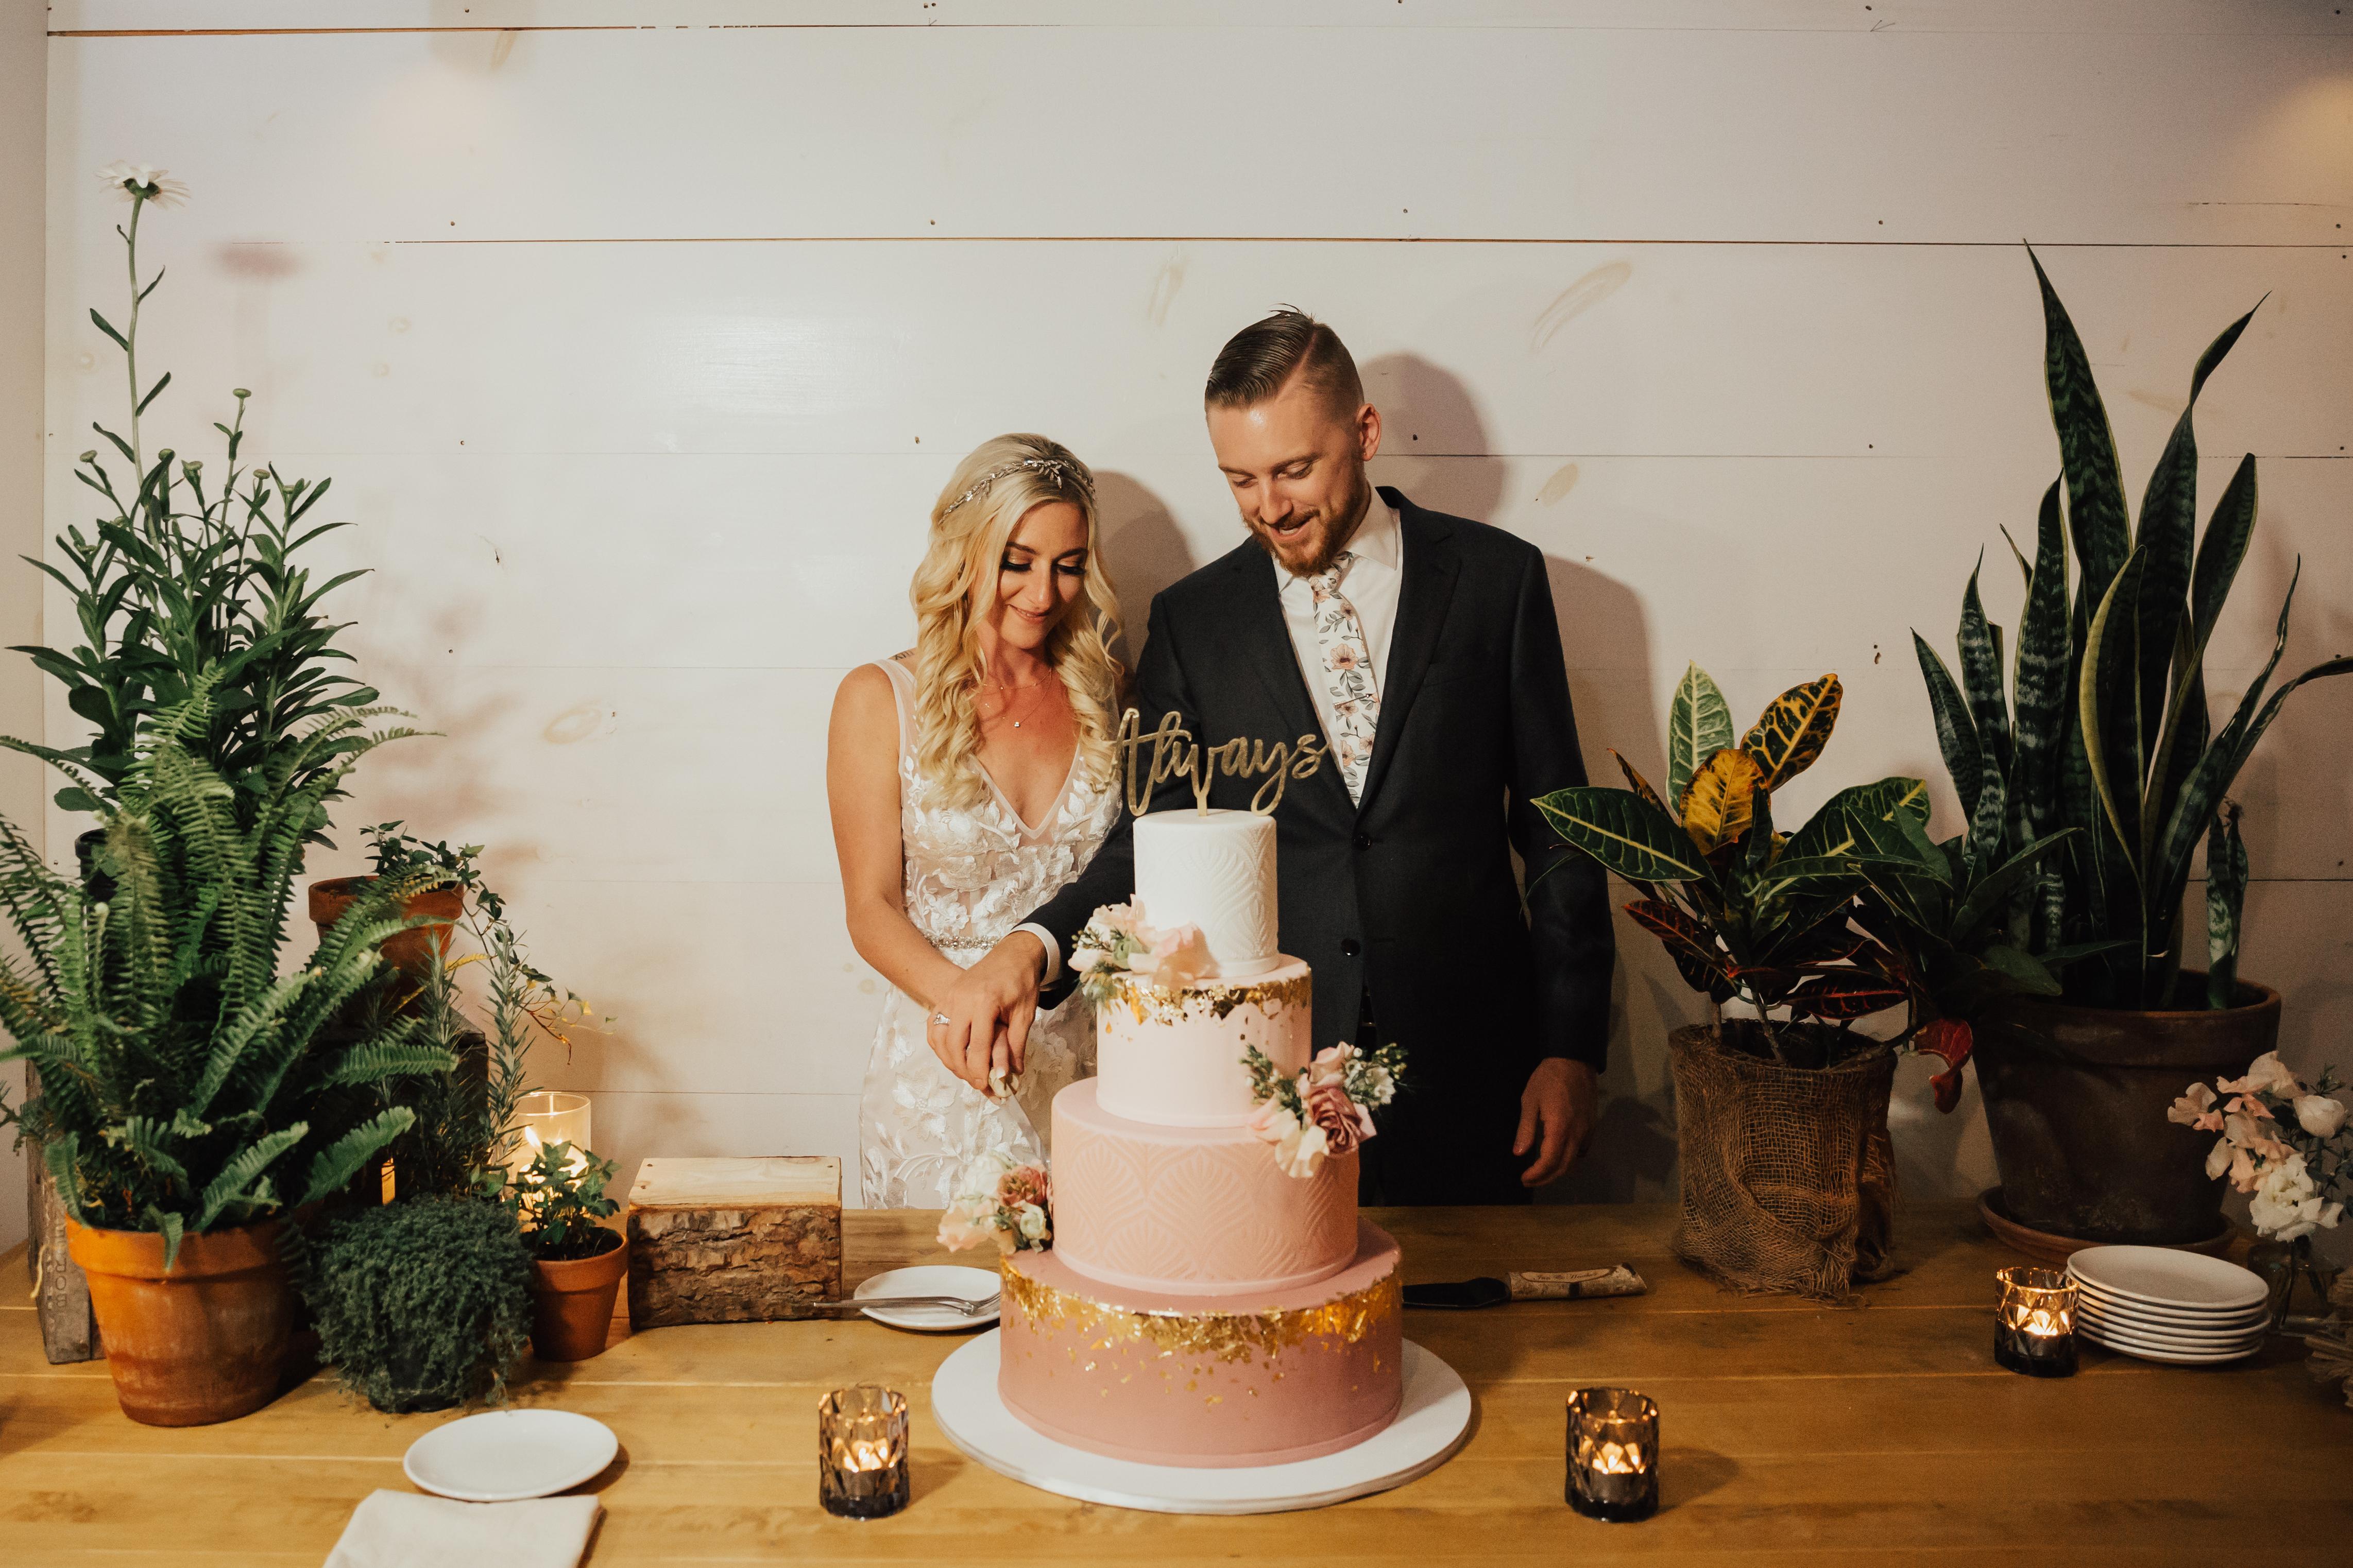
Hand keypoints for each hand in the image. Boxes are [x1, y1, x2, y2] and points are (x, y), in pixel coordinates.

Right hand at [925, 931, 1045, 1093]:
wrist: (1013, 954)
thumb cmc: (1021, 982)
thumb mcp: (1025, 1014)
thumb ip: (1016, 1045)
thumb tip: (1012, 1074)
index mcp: (984, 1001)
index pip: (978, 1044)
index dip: (981, 1068)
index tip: (987, 1085)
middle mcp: (961, 998)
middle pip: (954, 1044)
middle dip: (964, 1069)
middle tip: (977, 1083)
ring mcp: (949, 997)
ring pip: (940, 1038)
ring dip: (950, 1060)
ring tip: (966, 1073)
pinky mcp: (945, 997)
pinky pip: (934, 1027)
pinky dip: (940, 1045)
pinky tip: (952, 1056)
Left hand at [1514, 1057, 1596, 1187]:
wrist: (1574, 1060)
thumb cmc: (1547, 1079)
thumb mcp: (1529, 1101)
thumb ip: (1525, 1130)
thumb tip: (1519, 1154)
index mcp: (1559, 1128)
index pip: (1549, 1162)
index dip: (1537, 1175)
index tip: (1524, 1178)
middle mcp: (1577, 1134)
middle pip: (1564, 1167)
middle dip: (1546, 1178)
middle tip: (1530, 1180)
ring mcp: (1587, 1130)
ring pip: (1575, 1161)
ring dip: (1559, 1171)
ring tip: (1542, 1171)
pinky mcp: (1592, 1126)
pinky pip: (1583, 1150)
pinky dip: (1571, 1159)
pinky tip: (1559, 1155)